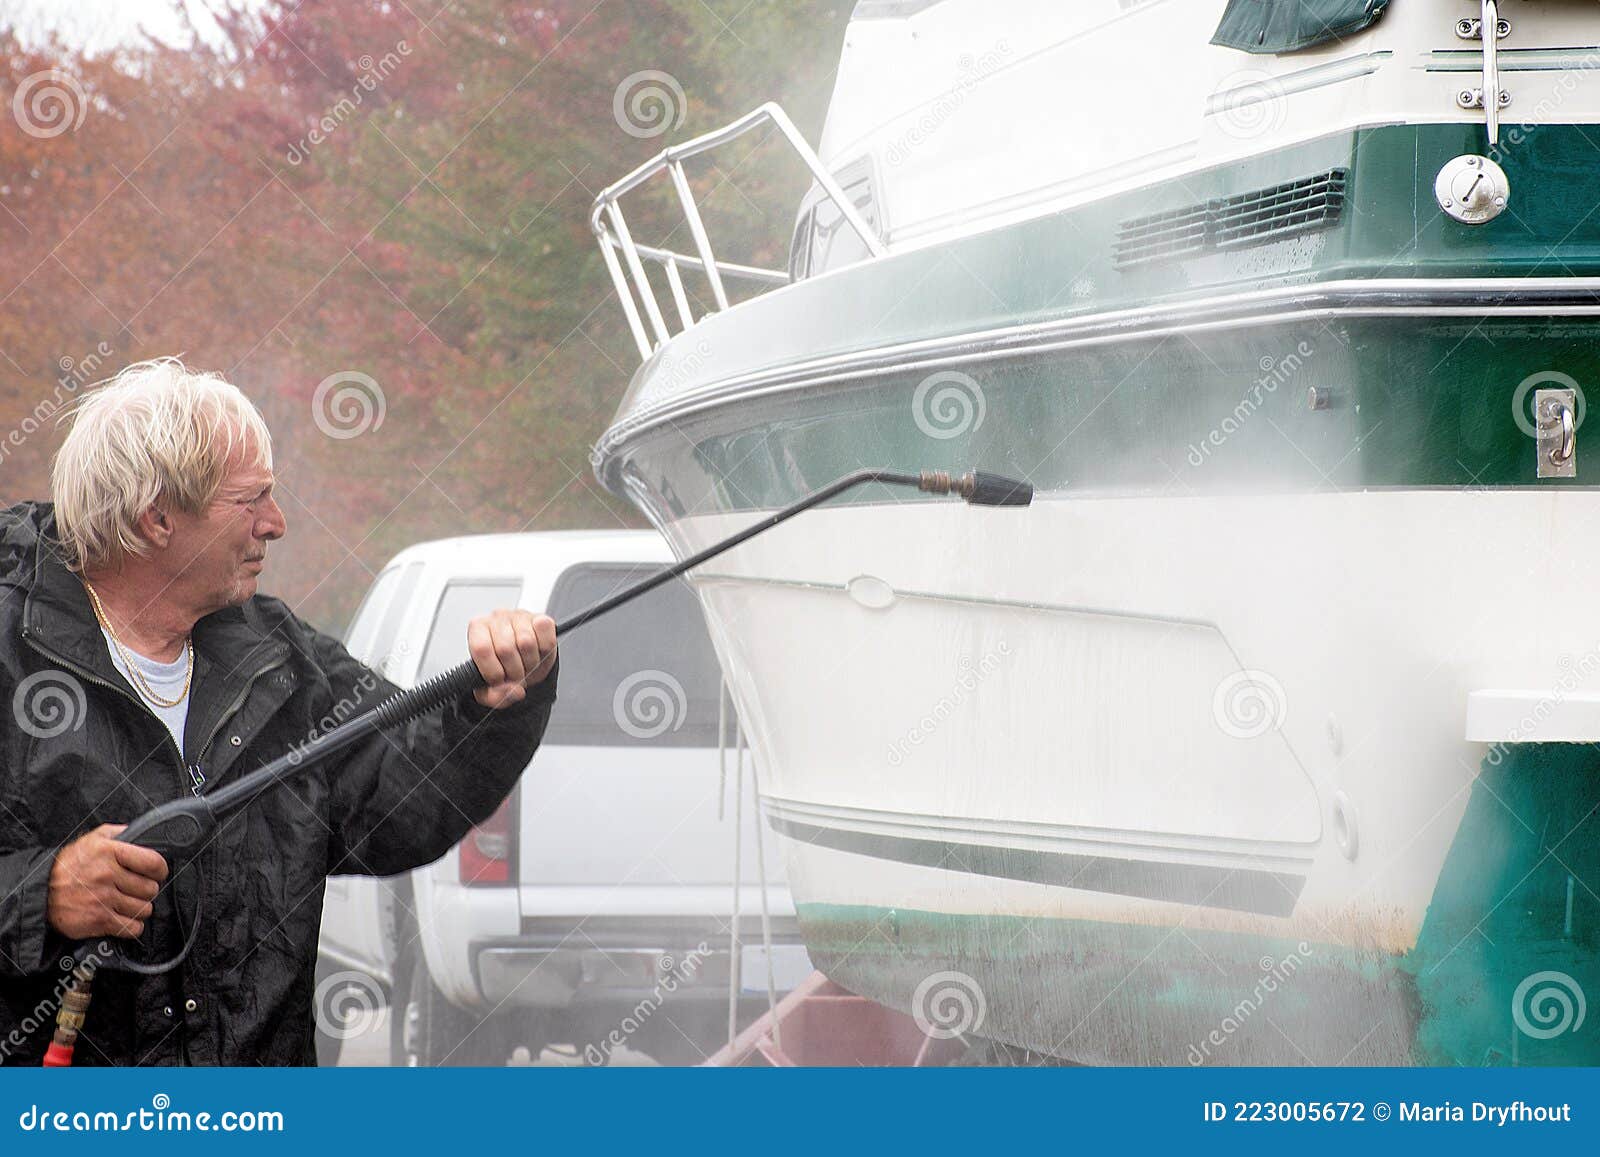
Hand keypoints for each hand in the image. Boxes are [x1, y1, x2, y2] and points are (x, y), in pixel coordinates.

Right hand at [47, 824, 168, 939]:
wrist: (41, 891)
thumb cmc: (69, 865)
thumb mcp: (92, 839)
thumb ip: (119, 833)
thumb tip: (143, 832)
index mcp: (110, 852)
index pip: (153, 863)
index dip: (159, 870)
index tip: (156, 873)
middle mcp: (107, 875)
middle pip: (151, 889)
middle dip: (146, 890)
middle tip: (134, 889)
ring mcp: (103, 899)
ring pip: (145, 909)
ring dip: (139, 908)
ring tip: (126, 902)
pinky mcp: (98, 920)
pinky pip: (133, 928)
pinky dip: (132, 926)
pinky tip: (123, 918)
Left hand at [467, 609, 556, 708]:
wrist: (522, 661)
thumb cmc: (502, 667)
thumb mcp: (490, 688)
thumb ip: (494, 695)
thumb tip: (512, 690)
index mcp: (478, 629)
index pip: (482, 649)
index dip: (493, 671)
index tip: (499, 680)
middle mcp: (497, 618)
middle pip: (506, 649)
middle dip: (514, 672)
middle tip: (516, 676)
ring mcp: (520, 616)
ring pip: (527, 643)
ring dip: (530, 664)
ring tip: (526, 666)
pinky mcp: (541, 618)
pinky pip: (546, 638)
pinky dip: (544, 653)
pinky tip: (537, 654)